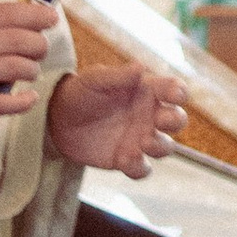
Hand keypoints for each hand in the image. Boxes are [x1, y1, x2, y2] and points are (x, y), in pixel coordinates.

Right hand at [0, 3, 57, 127]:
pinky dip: (23, 101)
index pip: (7, 12)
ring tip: (31, 71)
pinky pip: (3, 102)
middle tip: (41, 48)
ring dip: (31, 69)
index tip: (51, 18)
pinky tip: (30, 98)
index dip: (35, 15)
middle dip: (38, 44)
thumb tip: (22, 21)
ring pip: (14, 67)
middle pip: (17, 39)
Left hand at [47, 65, 189, 176]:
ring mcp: (140, 139)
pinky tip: (125, 160)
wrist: (57, 120)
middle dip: (175, 120)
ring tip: (143, 143)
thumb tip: (139, 68)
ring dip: (160, 146)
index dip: (179, 91)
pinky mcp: (126, 160)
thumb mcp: (95, 79)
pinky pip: (143, 169)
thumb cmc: (81, 92)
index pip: (173, 89)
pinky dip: (139, 168)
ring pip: (165, 146)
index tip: (175, 95)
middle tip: (161, 120)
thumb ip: (118, 76)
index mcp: (147, 90)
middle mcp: (149, 115)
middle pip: (176, 119)